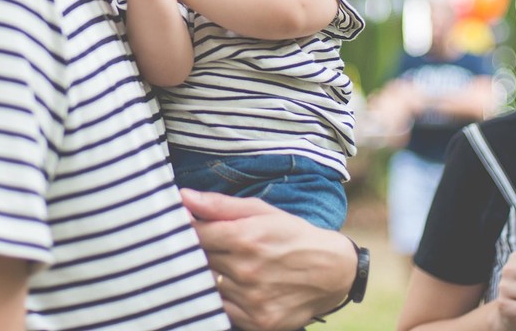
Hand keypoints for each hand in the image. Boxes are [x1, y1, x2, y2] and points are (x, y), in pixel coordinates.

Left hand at [182, 189, 354, 330]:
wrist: (332, 271)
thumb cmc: (293, 236)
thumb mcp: (261, 211)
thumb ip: (219, 205)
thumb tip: (183, 196)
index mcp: (245, 238)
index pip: (195, 234)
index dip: (187, 229)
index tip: (185, 227)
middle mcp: (246, 271)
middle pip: (199, 261)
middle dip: (199, 253)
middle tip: (211, 247)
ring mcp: (252, 299)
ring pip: (209, 286)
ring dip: (212, 277)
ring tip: (229, 267)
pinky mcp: (258, 321)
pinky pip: (223, 310)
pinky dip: (224, 299)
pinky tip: (237, 287)